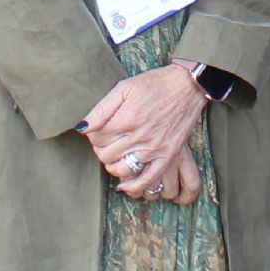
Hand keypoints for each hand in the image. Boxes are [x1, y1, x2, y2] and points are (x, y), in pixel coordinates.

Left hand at [81, 67, 205, 198]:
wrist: (187, 86)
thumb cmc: (154, 84)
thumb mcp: (124, 88)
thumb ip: (101, 109)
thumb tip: (82, 127)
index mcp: (125, 119)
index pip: (96, 138)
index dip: (93, 136)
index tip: (98, 130)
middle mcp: (138, 136)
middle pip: (106, 154)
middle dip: (101, 149)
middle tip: (106, 142)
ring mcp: (154, 148)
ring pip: (122, 169)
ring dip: (113, 166)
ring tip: (115, 157)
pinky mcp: (168, 155)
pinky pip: (148, 179)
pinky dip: (134, 186)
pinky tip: (125, 184)